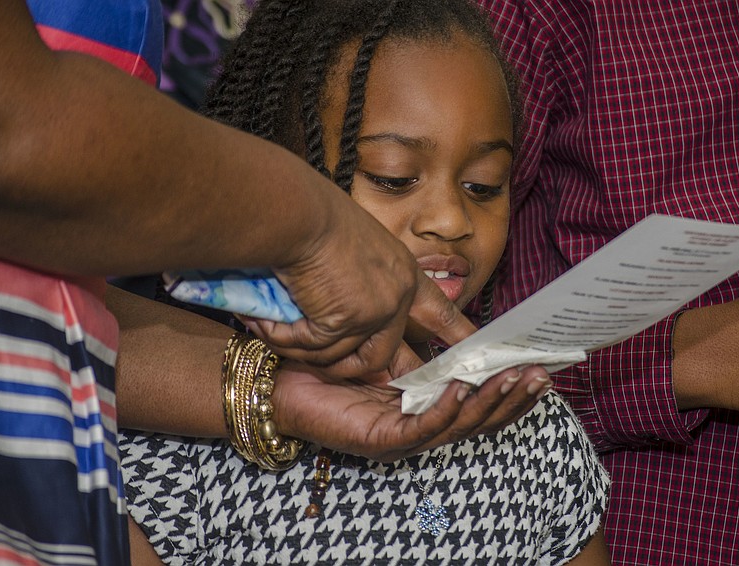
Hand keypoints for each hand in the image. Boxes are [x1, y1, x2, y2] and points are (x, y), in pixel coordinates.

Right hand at [241, 197, 474, 379]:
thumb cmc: (311, 217)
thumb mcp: (351, 246)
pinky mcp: (346, 322)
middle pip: (384, 355)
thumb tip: (345, 315)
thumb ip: (358, 281)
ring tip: (276, 330)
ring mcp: (375, 310)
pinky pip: (314, 348)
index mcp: (402, 271)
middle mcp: (397, 294)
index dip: (455, 334)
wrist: (297, 212)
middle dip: (355, 370)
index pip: (438, 310)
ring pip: (342, 359)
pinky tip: (265, 322)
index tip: (472, 350)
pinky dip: (286, 339)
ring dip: (307, 351)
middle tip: (333, 373)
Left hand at [272, 353, 551, 460]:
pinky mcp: (383, 441)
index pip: (480, 403)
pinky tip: (462, 389)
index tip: (539, 366)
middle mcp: (422, 426)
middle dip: (512, 398)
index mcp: (429, 406)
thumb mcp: (391, 347)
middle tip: (540, 375)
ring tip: (511, 378)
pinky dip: (446, 410)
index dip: (511, 389)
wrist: (284, 381)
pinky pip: (423, 428)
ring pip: (459, 425)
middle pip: (480, 419)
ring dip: (489, 403)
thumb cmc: (335, 363)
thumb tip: (464, 327)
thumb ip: (426, 346)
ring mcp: (404, 437)